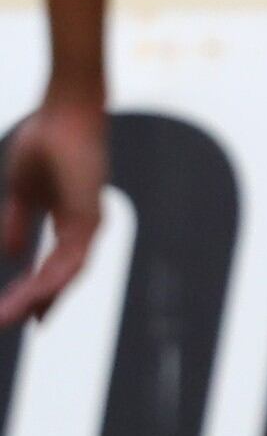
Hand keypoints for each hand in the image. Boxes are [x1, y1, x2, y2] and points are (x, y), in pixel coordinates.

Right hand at [0, 94, 105, 325]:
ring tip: (8, 316)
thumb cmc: (46, 142)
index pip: (55, 266)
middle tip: (4, 322)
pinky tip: (35, 296)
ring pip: (63, 275)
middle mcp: (84, 227)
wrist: (65, 114)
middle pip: (59, 277)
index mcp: (70, 220)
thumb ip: (17, 222)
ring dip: (36, 297)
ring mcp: (89, 224)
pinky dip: (53, 280)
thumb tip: (13, 254)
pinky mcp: (89, 217)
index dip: (39, 291)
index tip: (21, 313)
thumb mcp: (22, 191)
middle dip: (32, 301)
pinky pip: (71, 259)